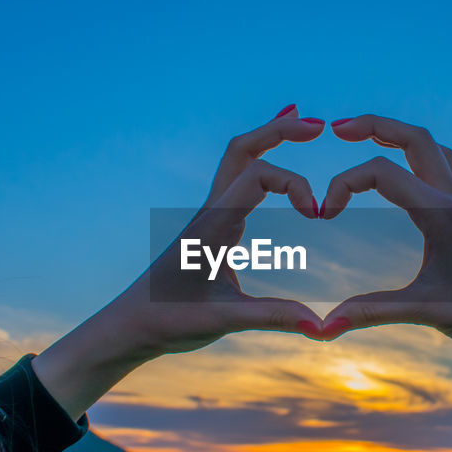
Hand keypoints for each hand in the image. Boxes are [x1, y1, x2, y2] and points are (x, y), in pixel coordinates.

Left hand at [33, 105, 326, 416]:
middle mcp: (211, 212)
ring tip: (302, 124)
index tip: (317, 215)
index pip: (258, 176)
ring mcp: (210, 217)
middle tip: (318, 125)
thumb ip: (272, 318)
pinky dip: (261, 162)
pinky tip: (274, 167)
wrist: (130, 324)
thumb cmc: (169, 321)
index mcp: (213, 225)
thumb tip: (321, 328)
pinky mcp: (211, 227)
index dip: (294, 184)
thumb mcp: (223, 319)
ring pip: (237, 159)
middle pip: (242, 149)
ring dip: (269, 138)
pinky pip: (237, 181)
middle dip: (279, 130)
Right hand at [318, 115, 451, 402]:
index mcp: (442, 214)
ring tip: (373, 140)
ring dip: (403, 139)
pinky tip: (422, 181)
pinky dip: (430, 166)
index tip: (324, 215)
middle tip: (337, 128)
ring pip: (438, 151)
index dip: (343, 185)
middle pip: (415, 138)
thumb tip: (321, 328)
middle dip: (374, 125)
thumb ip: (371, 313)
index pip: (382, 172)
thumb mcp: (425, 311)